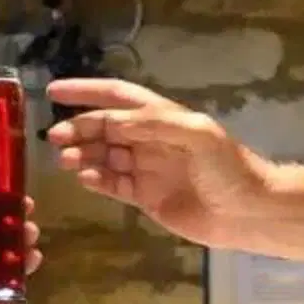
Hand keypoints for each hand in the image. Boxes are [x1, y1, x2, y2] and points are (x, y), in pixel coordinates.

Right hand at [47, 79, 271, 246]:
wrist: (249, 211)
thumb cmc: (230, 168)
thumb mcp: (197, 133)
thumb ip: (153, 123)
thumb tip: (109, 121)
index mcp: (163, 117)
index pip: (118, 97)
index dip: (86, 92)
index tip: (53, 92)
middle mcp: (152, 140)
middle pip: (105, 128)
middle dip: (79, 128)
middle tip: (55, 136)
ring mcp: (148, 169)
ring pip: (105, 156)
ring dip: (83, 155)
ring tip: (66, 159)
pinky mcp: (147, 197)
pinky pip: (114, 185)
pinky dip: (96, 180)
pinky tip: (85, 178)